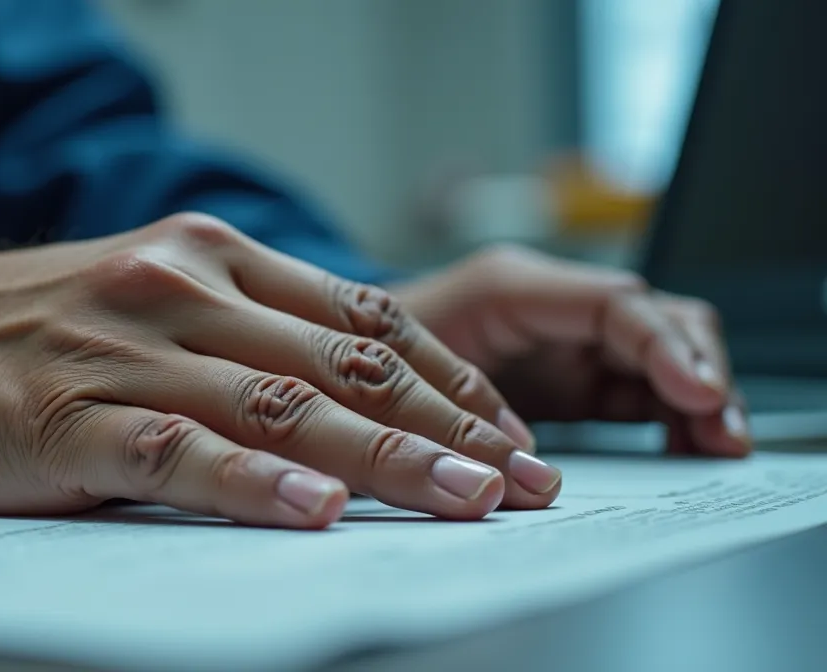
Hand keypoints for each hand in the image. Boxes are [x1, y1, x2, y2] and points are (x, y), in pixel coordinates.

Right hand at [0, 215, 563, 528]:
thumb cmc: (17, 332)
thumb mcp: (142, 302)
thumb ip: (239, 337)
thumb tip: (346, 402)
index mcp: (209, 260)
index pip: (362, 317)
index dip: (449, 378)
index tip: (509, 430)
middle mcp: (180, 292)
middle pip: (345, 364)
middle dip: (449, 426)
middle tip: (525, 481)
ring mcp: (125, 354)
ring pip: (283, 406)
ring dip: (388, 456)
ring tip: (467, 499)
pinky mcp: (68, 421)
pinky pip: (178, 453)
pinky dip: (253, 484)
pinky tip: (315, 510)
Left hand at [392, 245, 749, 456]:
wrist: (345, 357)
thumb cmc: (366, 347)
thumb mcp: (408, 364)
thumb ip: (463, 401)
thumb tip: (528, 465)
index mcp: (513, 286)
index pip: (614, 304)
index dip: (663, 346)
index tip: (696, 392)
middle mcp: (551, 308)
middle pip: (655, 322)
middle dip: (696, 370)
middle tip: (721, 431)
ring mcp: (566, 343)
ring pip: (658, 357)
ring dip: (695, 397)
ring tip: (719, 447)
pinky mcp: (571, 381)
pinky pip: (639, 391)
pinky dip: (670, 417)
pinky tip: (689, 449)